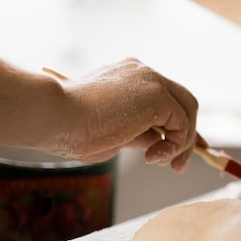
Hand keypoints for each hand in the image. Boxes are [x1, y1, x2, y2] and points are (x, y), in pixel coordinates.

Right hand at [58, 58, 201, 171]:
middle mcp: (145, 74)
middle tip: (178, 166)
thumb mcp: (116, 132)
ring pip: (188, 111)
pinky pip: (182, 123)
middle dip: (187, 136)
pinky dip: (175, 144)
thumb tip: (160, 143)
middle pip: (185, 102)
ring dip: (182, 143)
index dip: (180, 125)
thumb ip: (140, 132)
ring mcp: (152, 81)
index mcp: (131, 77)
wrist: (53, 117)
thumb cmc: (71, 129)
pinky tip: (153, 156)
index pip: (169, 99)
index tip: (180, 151)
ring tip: (162, 163)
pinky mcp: (158, 95)